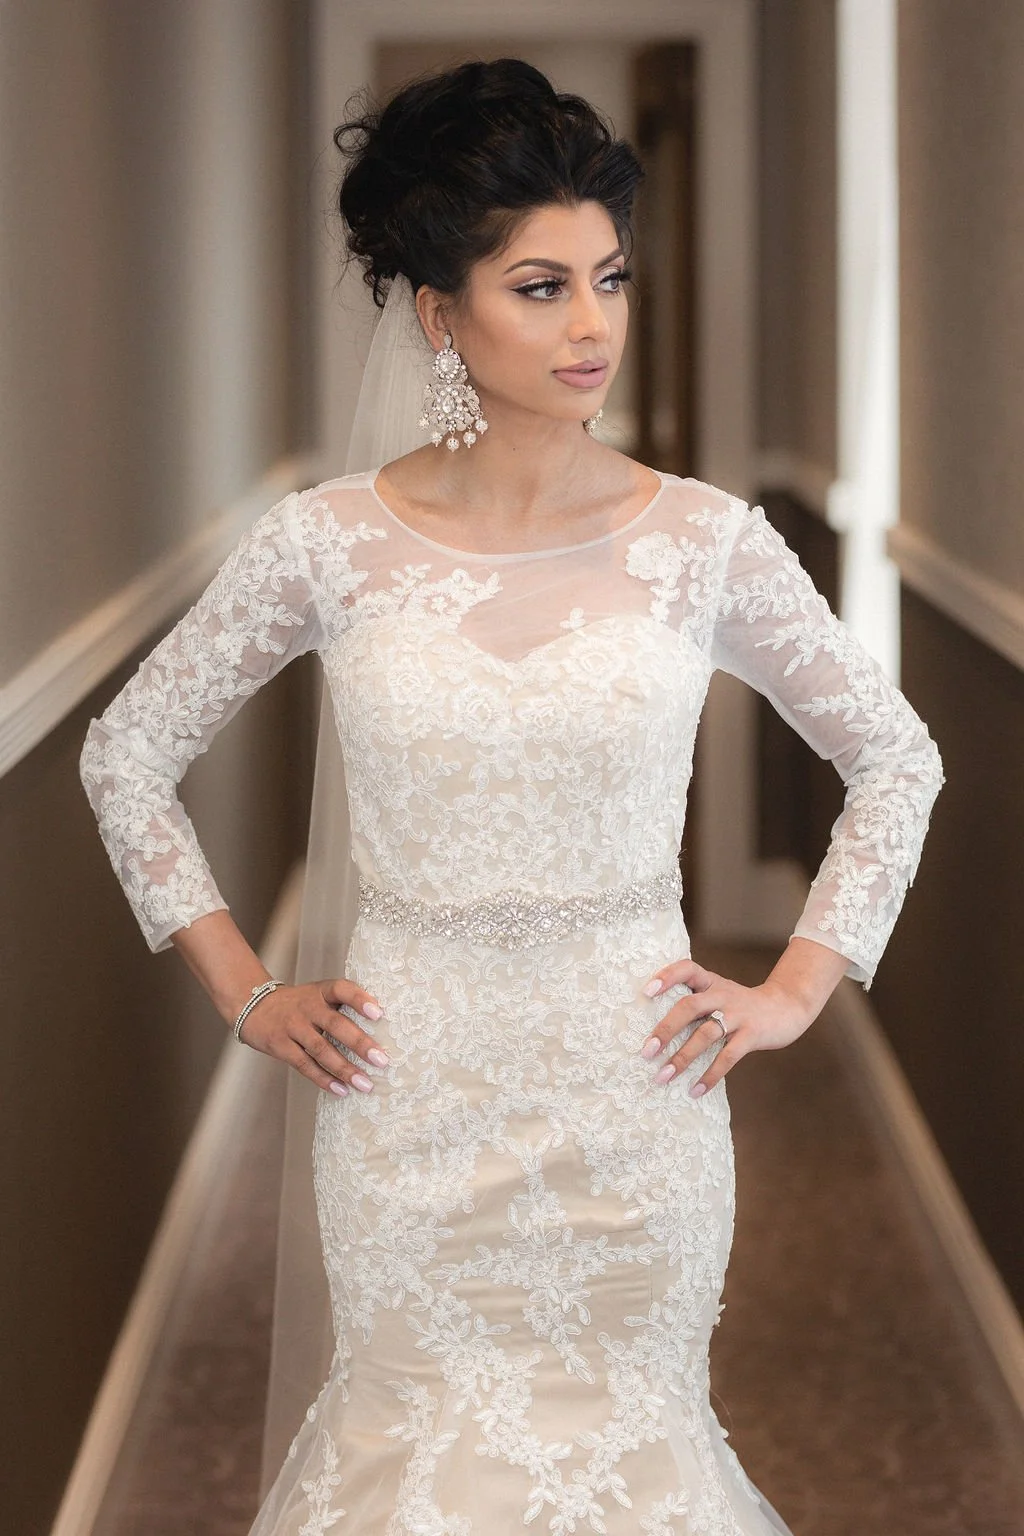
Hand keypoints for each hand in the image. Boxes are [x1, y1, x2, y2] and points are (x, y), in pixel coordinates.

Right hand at [237, 977, 388, 1096]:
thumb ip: (342, 1006)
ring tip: (365, 1084)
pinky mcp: (280, 1046)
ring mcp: (292, 1026)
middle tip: (381, 1060)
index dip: (360, 999)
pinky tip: (341, 1090)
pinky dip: (323, 1079)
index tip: (379, 1013)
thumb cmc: (298, 1004)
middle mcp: (307, 1007)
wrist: (254, 1005)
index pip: (342, 989)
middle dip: (360, 1043)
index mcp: (320, 991)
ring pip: (321, 1049)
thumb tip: (382, 1028)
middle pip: (335, 1024)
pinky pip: (304, 1065)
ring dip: (345, 1068)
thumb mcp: (317, 995)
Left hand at [638, 958, 819, 1098]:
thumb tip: (657, 1030)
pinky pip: (728, 1057)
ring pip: (706, 1034)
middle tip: (647, 1051)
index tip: (647, 992)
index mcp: (711, 982)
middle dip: (666, 1029)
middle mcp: (722, 995)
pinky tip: (696, 1090)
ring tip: (663, 1077)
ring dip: (682, 1058)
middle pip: (689, 1006)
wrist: (787, 1006)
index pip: (687, 969)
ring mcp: (738, 1015)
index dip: (667, 977)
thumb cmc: (742, 1004)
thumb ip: (695, 1003)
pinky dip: (710, 1075)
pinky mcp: (752, 1035)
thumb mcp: (720, 993)